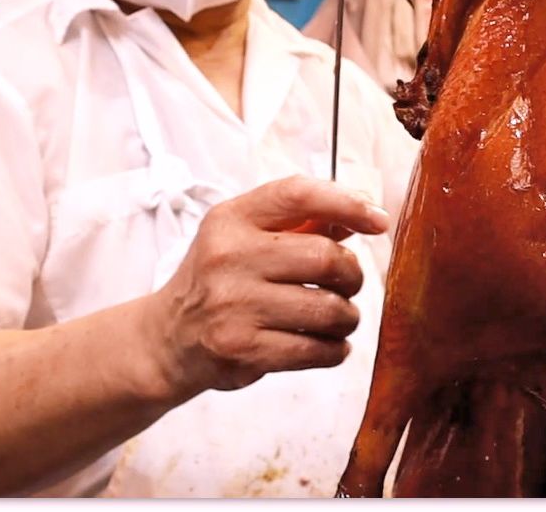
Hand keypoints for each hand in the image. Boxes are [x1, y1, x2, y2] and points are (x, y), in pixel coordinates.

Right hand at [139, 176, 390, 400]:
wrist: (166, 339)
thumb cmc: (220, 280)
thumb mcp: (244, 236)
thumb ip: (299, 220)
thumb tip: (363, 209)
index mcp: (231, 219)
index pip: (298, 194)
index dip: (348, 203)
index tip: (378, 221)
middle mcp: (227, 258)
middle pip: (325, 257)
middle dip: (352, 274)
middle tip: (348, 284)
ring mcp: (233, 306)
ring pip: (329, 308)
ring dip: (348, 316)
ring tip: (339, 317)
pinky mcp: (243, 351)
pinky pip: (316, 349)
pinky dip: (335, 349)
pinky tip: (328, 344)